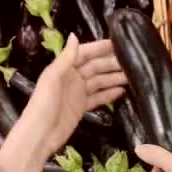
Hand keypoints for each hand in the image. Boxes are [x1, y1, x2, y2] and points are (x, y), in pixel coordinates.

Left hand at [21, 33, 127, 155]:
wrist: (39, 136)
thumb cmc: (42, 106)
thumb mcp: (52, 79)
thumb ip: (65, 58)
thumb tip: (74, 35)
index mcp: (63, 69)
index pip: (84, 53)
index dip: (100, 48)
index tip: (118, 45)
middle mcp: (72, 78)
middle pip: (95, 67)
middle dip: (111, 64)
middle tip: (131, 64)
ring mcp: (77, 93)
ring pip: (99, 82)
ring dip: (114, 79)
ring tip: (132, 77)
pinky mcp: (82, 107)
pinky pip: (98, 97)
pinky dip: (109, 94)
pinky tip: (122, 92)